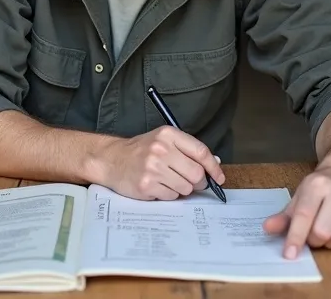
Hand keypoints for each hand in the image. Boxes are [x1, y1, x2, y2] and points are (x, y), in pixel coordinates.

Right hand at [95, 126, 224, 200]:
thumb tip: (214, 163)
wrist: (111, 160)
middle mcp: (161, 149)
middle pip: (196, 173)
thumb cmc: (140, 151)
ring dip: (182, 188)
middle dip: (198, 182)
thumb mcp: (163, 141)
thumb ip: (188, 150)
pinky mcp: (146, 185)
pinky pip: (171, 196)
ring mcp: (153, 168)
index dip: (214, 167)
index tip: (219, 178)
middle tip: (193, 183)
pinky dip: (169, 194)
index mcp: (168, 134)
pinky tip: (158, 186)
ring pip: (185, 187)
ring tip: (168, 181)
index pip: (200, 152)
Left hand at [262, 163, 330, 257]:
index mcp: (318, 184)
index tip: (289, 254)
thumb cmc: (320, 189)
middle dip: (313, 240)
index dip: (295, 237)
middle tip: (312, 235)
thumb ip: (284, 215)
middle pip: (322, 232)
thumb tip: (268, 229)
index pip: (304, 216)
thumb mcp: (299, 197)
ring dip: (329, 243)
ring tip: (327, 230)